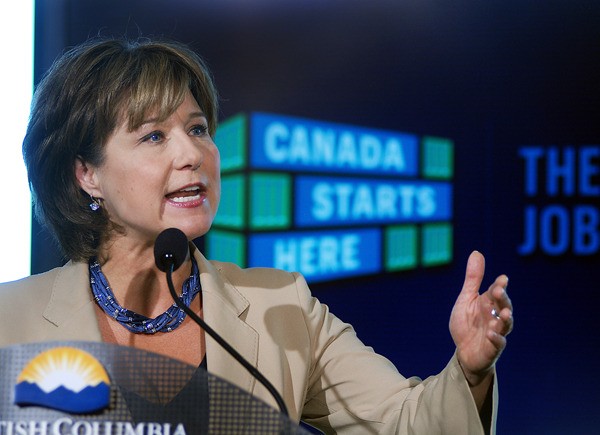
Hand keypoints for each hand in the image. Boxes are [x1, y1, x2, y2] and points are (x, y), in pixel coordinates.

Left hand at [449, 251, 513, 385]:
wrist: (465, 352)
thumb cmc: (467, 324)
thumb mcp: (466, 299)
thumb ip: (473, 279)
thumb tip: (477, 252)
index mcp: (489, 303)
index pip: (496, 292)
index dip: (499, 285)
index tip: (502, 279)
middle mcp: (496, 316)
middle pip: (503, 305)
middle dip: (503, 298)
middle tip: (499, 291)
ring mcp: (496, 332)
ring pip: (505, 325)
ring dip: (505, 318)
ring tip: (504, 313)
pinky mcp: (493, 348)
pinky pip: (498, 343)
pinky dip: (496, 338)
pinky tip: (492, 333)